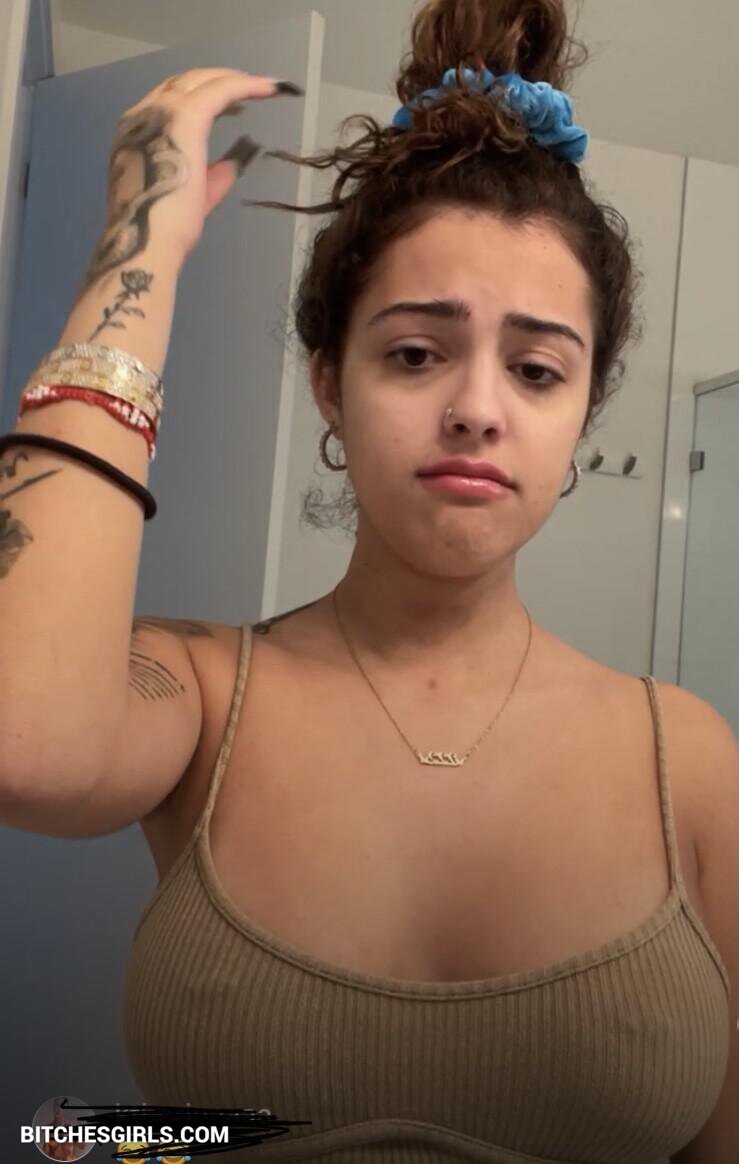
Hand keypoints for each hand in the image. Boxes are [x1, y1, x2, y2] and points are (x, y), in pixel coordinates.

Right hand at [92, 67, 301, 278]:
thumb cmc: (163, 231)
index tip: (230, 107)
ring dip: (232, 80)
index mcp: (136, 134)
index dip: (200, 98)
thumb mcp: (189, 198)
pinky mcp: (185, 117)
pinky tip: (270, 89)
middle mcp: (143, 115)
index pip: (169, 102)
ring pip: (200, 80)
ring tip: (262, 87)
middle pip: (183, 83)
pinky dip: (246, 85)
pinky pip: (220, 90)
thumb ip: (210, 177)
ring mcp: (161, 112)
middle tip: (248, 89)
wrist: (147, 242)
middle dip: (217, 81)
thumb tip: (233, 163)